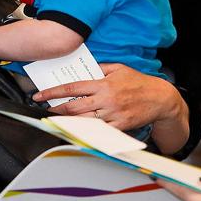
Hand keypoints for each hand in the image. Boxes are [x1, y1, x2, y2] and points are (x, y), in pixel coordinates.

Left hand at [33, 63, 181, 131]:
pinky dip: (86, 131)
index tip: (40, 95)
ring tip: (57, 120)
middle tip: (45, 110)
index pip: (72, 87)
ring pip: (84, 120)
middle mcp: (106, 100)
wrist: (160, 98)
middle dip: (56, 109)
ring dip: (68, 121)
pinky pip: (99, 130)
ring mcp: (112, 114)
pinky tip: (77, 130)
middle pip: (74, 106)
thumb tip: (83, 70)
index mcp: (103, 84)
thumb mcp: (119, 69)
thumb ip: (100, 69)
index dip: (53, 92)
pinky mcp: (119, 126)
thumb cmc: (140, 83)